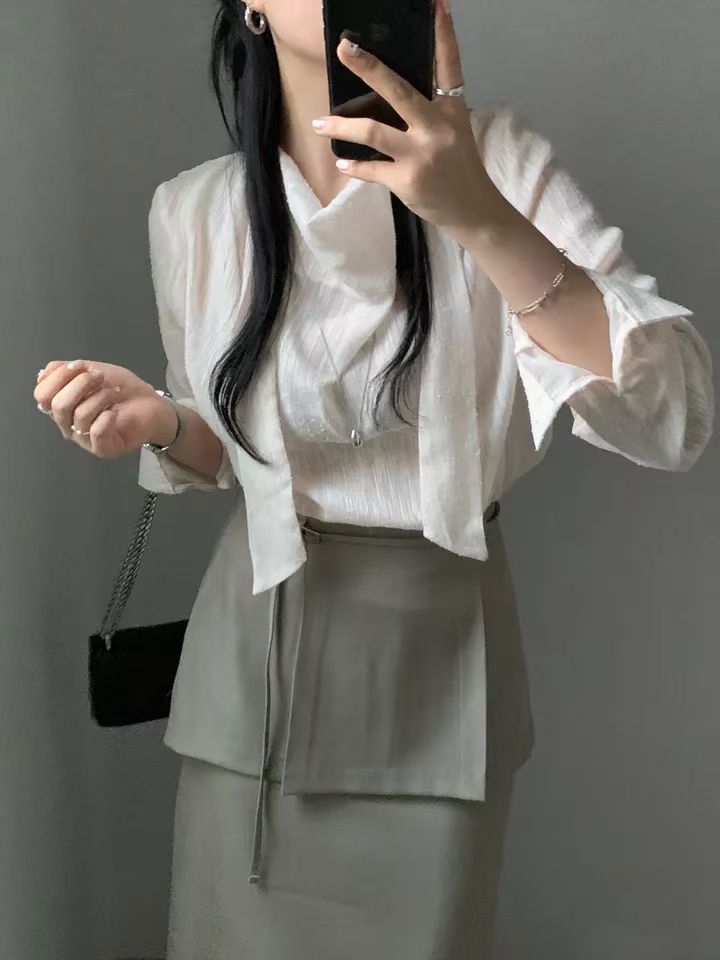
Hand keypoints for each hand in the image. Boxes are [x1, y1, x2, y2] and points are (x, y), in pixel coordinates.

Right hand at [33, 358, 169, 458]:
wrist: (152, 404)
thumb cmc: (123, 390)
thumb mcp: (92, 370)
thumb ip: (67, 369)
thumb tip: (48, 372)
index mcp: (61, 406)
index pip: (41, 395)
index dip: (59, 376)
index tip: (81, 366)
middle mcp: (68, 425)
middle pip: (57, 405)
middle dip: (81, 383)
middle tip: (100, 377)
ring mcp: (84, 439)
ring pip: (80, 415)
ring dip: (101, 396)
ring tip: (115, 392)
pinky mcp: (103, 449)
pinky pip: (97, 431)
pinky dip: (108, 415)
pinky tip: (117, 411)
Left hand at [311, 0, 507, 242]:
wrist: (472, 212)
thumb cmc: (459, 169)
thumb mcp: (453, 133)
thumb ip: (428, 112)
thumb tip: (388, 93)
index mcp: (452, 112)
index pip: (448, 66)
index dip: (442, 34)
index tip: (435, 4)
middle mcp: (437, 129)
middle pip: (399, 90)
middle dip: (369, 67)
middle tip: (343, 49)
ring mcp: (420, 156)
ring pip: (373, 131)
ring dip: (341, 125)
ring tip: (319, 122)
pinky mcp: (406, 181)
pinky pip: (371, 169)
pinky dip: (353, 165)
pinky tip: (341, 161)